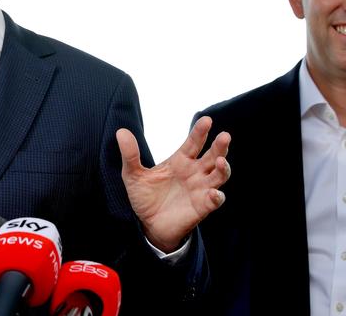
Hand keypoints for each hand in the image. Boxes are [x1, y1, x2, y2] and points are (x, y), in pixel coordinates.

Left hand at [117, 116, 230, 252]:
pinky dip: (217, 197)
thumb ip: (130, 155)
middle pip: (213, 155)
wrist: (147, 225)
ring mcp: (200, 189)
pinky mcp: (201, 207)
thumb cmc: (144, 197)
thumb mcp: (133, 175)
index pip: (194, 142)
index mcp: (180, 161)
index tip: (207, 120)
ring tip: (220, 162)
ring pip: (219, 175)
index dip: (200, 132)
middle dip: (220, 146)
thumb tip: (121, 132)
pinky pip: (215, 200)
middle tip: (224, 136)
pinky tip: (214, 193)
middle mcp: (194, 172)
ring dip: (223, 168)